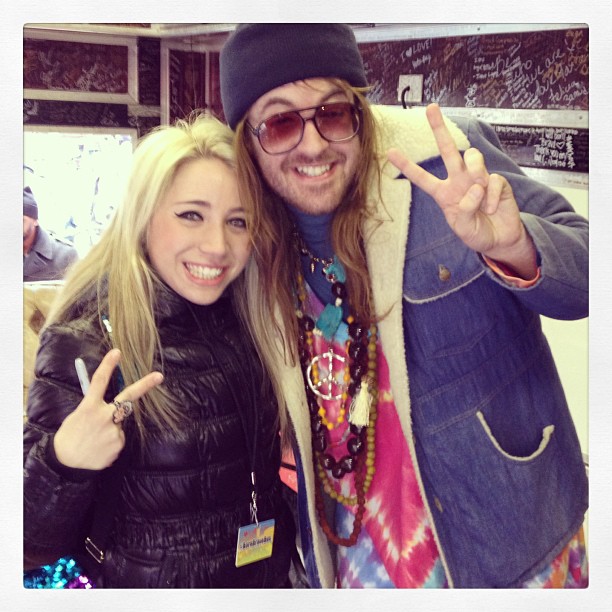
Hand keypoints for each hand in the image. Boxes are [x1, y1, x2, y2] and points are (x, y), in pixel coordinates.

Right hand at [53, 349, 162, 469]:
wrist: (66, 464)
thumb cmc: (70, 436)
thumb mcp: (77, 416)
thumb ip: (94, 407)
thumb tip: (108, 403)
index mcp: (88, 407)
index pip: (99, 382)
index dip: (108, 366)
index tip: (117, 352)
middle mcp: (103, 417)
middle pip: (128, 397)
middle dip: (145, 385)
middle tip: (159, 376)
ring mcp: (113, 431)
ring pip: (119, 423)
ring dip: (111, 428)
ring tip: (95, 439)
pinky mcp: (118, 444)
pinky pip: (118, 437)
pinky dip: (111, 441)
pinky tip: (99, 447)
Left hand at [387, 103, 536, 278]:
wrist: (500, 238)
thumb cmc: (476, 233)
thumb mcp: (463, 229)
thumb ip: (463, 211)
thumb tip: (475, 187)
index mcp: (444, 194)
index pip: (422, 178)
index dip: (407, 166)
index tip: (390, 152)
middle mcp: (459, 180)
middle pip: (448, 150)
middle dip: (439, 128)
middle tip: (430, 107)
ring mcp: (478, 178)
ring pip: (473, 157)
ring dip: (477, 171)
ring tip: (479, 192)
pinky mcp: (497, 181)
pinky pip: (494, 180)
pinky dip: (493, 197)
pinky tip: (492, 208)